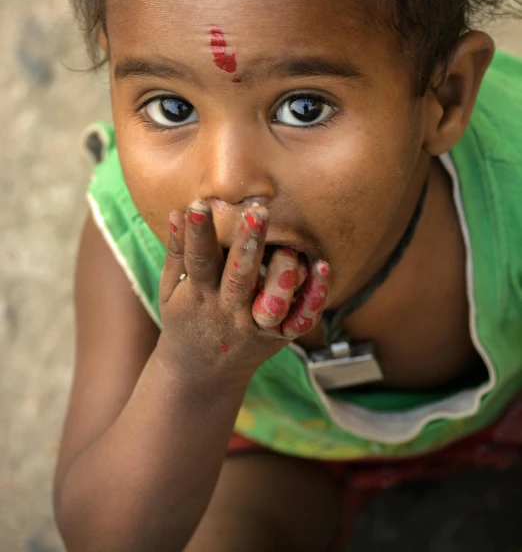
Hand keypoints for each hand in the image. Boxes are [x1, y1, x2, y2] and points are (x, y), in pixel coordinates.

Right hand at [155, 200, 329, 388]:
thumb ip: (177, 250)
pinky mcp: (280, 336)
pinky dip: (315, 294)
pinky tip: (321, 266)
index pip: (198, 261)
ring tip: (287, 245)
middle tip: (258, 212)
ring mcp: (255, 326)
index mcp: (199, 294)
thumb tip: (178, 212)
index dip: (197, 234)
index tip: (198, 205)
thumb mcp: (170, 288)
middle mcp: (228, 311)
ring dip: (283, 272)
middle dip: (248, 244)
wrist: (202, 373)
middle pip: (240, 277)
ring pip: (274, 301)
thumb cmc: (185, 317)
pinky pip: (302, 318)